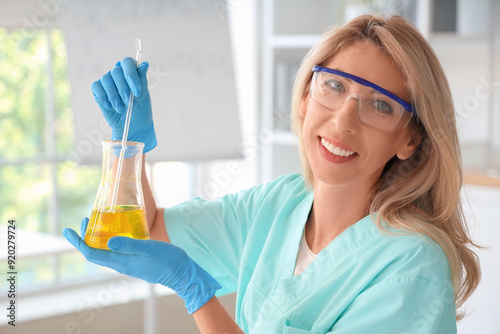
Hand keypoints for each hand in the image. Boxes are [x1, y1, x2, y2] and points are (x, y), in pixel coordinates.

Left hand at [63, 218, 220, 313]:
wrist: (183, 273)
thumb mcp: (148, 248)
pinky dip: (111, 241)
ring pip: (107, 251)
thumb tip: (108, 241)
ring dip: (99, 238)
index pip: (92, 254)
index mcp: (121, 261)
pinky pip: (118, 251)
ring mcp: (129, 263)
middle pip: (96, 252)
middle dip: (87, 237)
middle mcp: (122, 264)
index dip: (78, 242)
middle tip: (86, 220)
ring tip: (99, 223)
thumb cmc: (167, 261)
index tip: (69, 230)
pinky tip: (118, 232)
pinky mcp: (137, 261)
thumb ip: (128, 244)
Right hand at [91, 57, 156, 151]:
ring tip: (121, 109)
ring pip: (105, 79)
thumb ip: (142, 80)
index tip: (137, 92)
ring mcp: (107, 82)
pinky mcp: (98, 90)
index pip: (128, 63)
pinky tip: (110, 107)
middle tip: (129, 103)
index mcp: (131, 73)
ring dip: (114, 96)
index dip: (131, 75)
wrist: (132, 127)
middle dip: (123, 89)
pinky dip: (103, 97)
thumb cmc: (141, 110)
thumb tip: (145, 64)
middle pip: (116, 71)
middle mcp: (118, 74)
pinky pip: (96, 87)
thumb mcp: (144, 96)